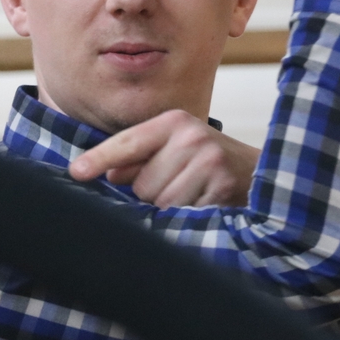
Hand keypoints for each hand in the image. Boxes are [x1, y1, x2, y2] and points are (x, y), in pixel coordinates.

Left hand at [68, 109, 261, 208]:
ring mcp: (208, 161)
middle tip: (180, 186)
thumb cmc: (211, 163)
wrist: (262, 173)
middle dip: (152, 194)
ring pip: (160, 202)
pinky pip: (184, 214)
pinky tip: (204, 205)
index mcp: (175, 122)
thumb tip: (109, 175)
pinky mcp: (222, 186)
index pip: (128, 142)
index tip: (76, 172)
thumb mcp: (177, 149)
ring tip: (194, 195)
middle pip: (142, 184)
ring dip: (170, 209)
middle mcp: (191, 136)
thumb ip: (141, 158)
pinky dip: (188, 217)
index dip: (100, 159)